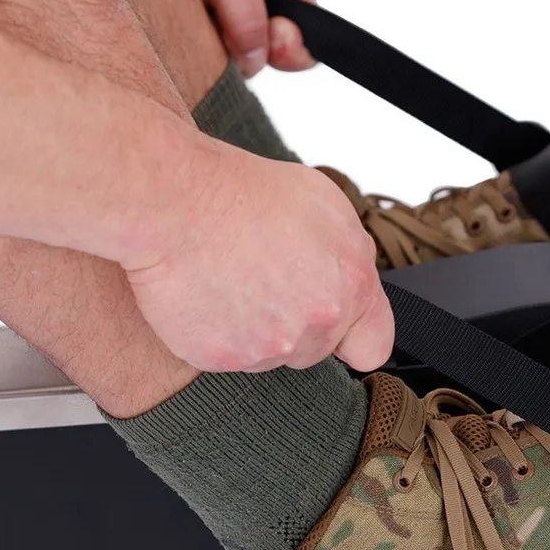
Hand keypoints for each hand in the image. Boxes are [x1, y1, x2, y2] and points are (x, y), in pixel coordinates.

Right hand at [124, 146, 391, 372]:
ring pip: (268, 354)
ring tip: (229, 277)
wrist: (177, 201)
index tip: (337, 327)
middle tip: (262, 278)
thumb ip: (348, 258)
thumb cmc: (244, 191)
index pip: (372, 347)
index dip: (352, 337)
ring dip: (253, 328)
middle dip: (294, 323)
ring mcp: (270, 346)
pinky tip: (206, 293)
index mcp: (353, 285)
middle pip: (313, 349)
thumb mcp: (324, 206)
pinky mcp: (224, 358)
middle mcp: (318, 322)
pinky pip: (225, 356)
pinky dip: (215, 333)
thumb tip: (348, 281)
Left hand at [152, 0, 315, 77]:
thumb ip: (247, 19)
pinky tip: (181, 14)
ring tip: (193, 7)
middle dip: (242, 47)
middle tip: (217, 19)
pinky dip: (193, 38)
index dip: (289, 50)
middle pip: (266, 53)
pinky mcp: (202, 16)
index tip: (265, 41)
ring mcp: (232, 10)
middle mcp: (264, 0)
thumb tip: (257, 61)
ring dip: (212, 42)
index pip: (307, 39)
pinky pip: (204, 44)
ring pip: (232, 52)